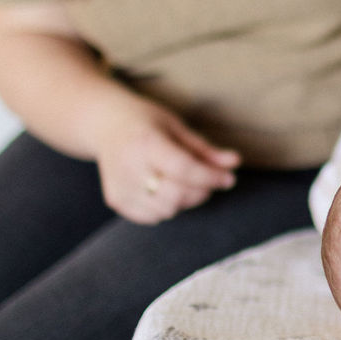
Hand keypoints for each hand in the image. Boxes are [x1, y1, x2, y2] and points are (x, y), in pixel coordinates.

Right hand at [93, 97, 240, 223]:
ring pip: (167, 210)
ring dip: (185, 200)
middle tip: (208, 179)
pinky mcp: (115, 200)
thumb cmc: (147, 122)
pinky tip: (164, 187)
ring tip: (184, 181)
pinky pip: (152, 217)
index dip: (210, 177)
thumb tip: (235, 163)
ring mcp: (119, 186)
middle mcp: (128, 167)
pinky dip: (167, 207)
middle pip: (177, 195)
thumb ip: (205, 149)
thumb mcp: (177, 127)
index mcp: (146, 142)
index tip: (228, 179)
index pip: (183, 169)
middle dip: (201, 191)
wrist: (105, 125)